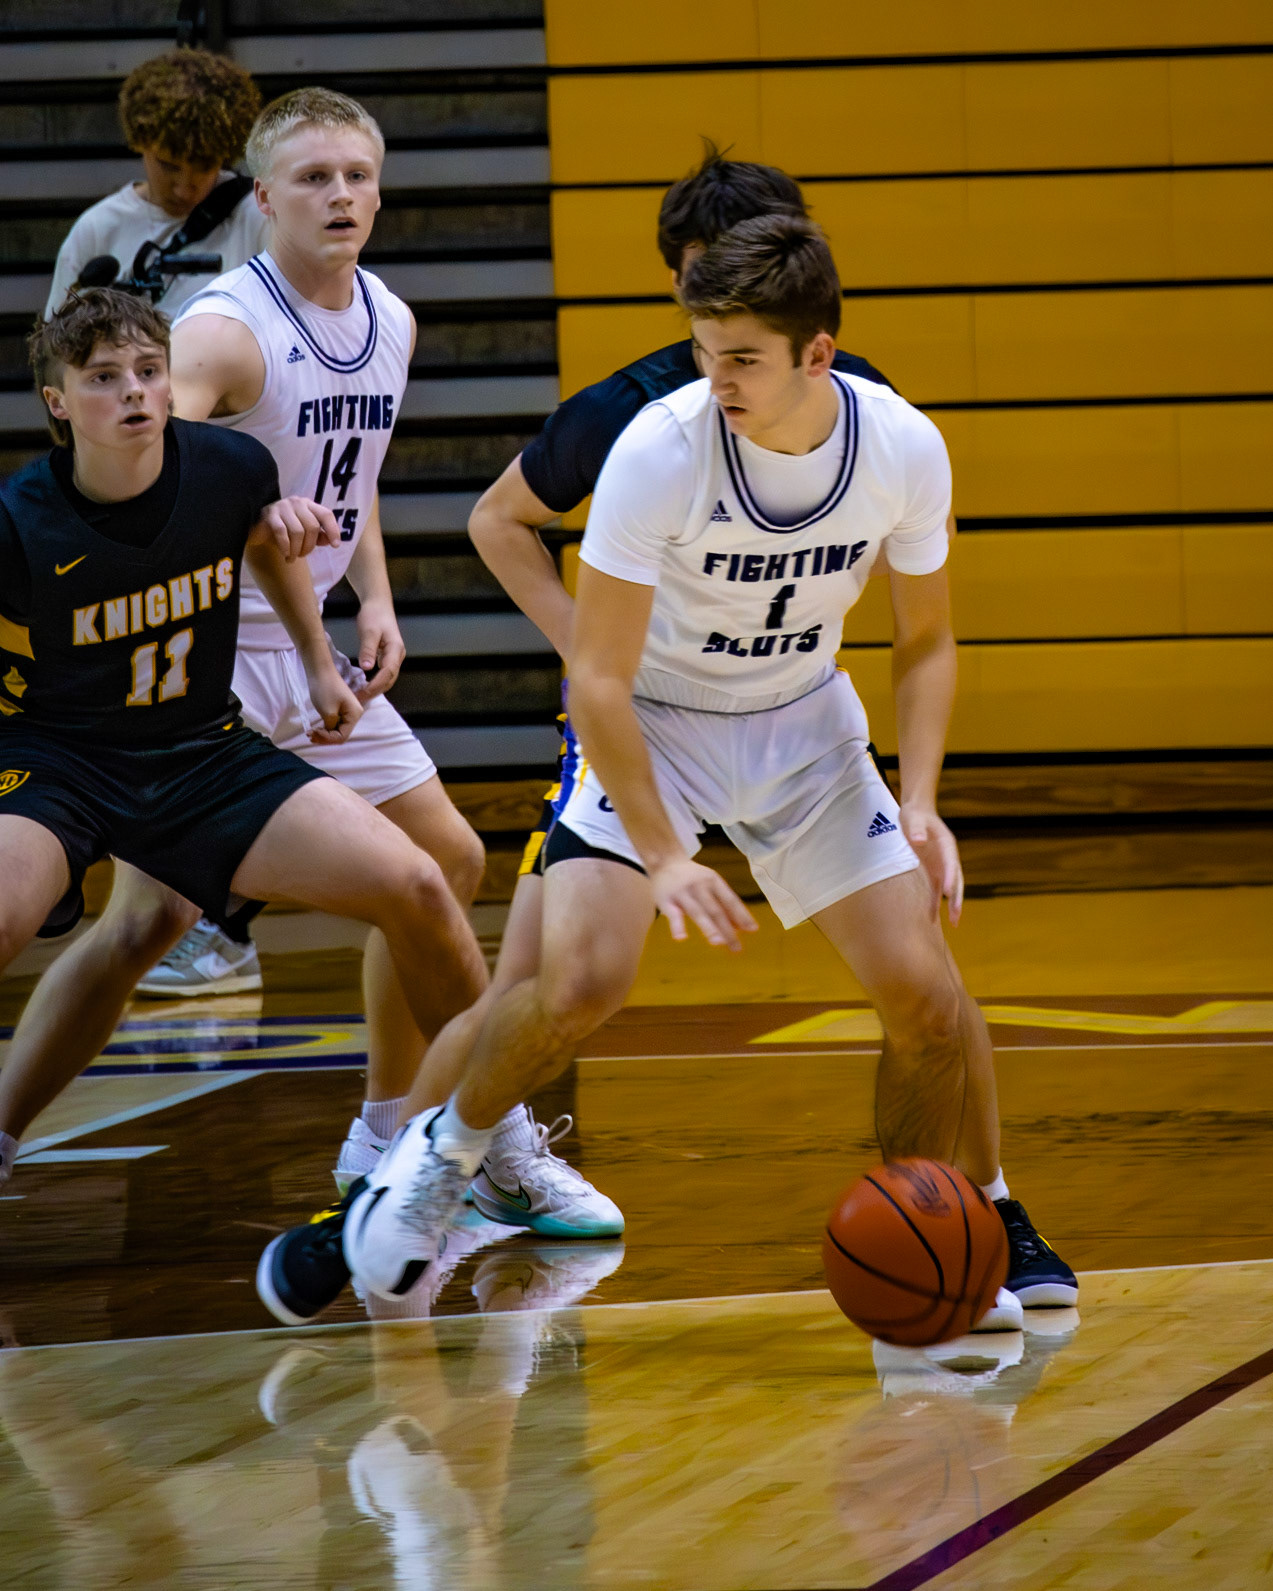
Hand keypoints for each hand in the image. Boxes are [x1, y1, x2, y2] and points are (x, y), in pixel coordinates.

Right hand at [251, 496, 341, 561]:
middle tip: (302, 555)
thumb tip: (331, 541)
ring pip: (298, 531)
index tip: (336, 546)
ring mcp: (282, 507)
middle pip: (312, 526)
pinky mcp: (269, 515)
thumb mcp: (304, 534)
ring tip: (292, 557)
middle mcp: (296, 503)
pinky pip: (282, 533)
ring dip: (297, 550)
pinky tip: (285, 555)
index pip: (326, 514)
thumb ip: (318, 536)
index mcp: (308, 505)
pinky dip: (286, 547)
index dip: (333, 530)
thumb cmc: (284, 531)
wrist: (257, 528)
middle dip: (309, 546)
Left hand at [304, 664, 363, 744]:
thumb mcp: (328, 712)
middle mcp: (354, 715)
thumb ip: (331, 726)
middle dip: (325, 738)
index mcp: (355, 715)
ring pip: (336, 730)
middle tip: (310, 736)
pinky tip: (314, 728)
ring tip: (310, 733)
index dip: (328, 739)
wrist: (320, 670)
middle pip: (340, 734)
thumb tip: (330, 733)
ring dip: (323, 734)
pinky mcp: (339, 709)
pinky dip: (324, 727)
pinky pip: (333, 723)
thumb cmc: (325, 689)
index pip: (343, 736)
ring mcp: (347, 712)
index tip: (314, 734)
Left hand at [353, 600, 406, 701]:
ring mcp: (394, 657)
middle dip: (375, 691)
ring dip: (375, 689)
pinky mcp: (388, 657)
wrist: (378, 604)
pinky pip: (384, 674)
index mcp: (395, 649)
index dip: (376, 685)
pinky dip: (375, 682)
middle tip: (359, 700)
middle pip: (389, 679)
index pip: (388, 673)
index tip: (363, 693)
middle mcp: (398, 656)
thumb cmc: (374, 615)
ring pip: (387, 679)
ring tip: (360, 696)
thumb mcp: (368, 631)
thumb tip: (367, 668)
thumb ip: (368, 650)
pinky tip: (364, 686)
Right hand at [649, 856, 757, 951]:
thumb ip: (724, 905)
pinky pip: (672, 915)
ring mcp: (683, 892)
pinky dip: (677, 926)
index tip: (753, 930)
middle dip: (727, 929)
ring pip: (698, 912)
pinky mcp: (666, 900)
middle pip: (716, 910)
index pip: (730, 900)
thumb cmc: (692, 877)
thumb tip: (743, 927)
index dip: (742, 915)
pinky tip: (681, 938)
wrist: (664, 860)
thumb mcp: (710, 884)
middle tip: (736, 947)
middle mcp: (700, 886)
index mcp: (713, 881)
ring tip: (719, 942)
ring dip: (709, 928)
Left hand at [899, 803, 964, 925]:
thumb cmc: (915, 815)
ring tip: (953, 923)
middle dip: (957, 899)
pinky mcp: (933, 871)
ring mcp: (941, 865)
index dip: (950, 877)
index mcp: (946, 844)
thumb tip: (919, 841)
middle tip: (956, 916)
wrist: (917, 814)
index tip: (948, 892)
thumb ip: (916, 829)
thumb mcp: (913, 819)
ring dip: (951, 905)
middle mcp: (947, 857)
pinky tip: (933, 918)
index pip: (951, 863)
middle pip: (956, 880)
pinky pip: (935, 889)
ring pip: (949, 888)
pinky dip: (935, 903)